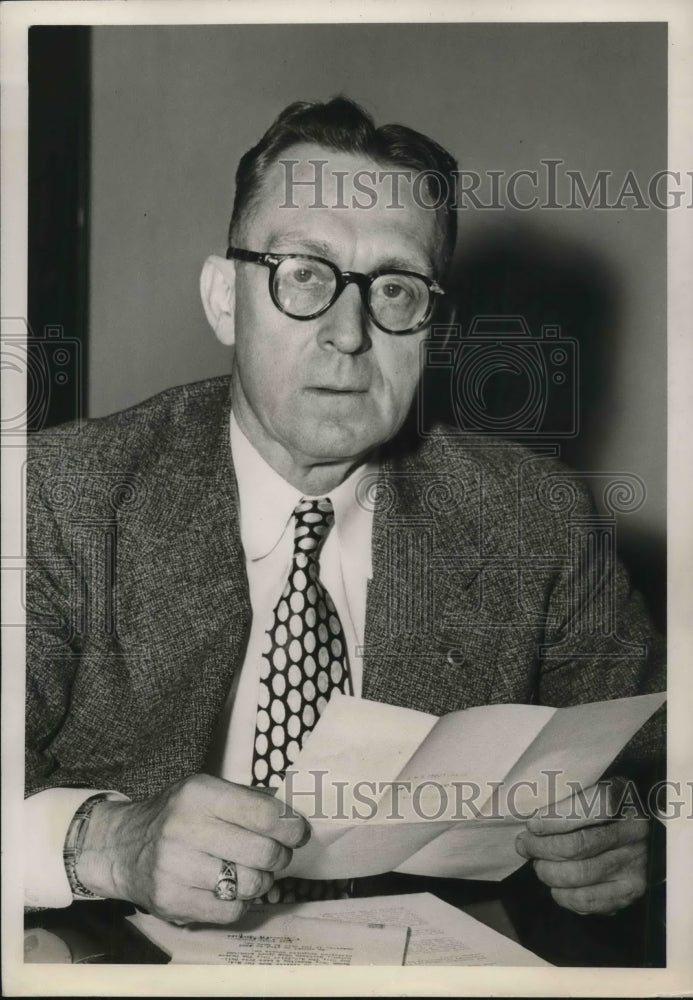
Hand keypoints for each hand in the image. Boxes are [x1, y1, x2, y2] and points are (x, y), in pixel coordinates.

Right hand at [76, 774, 309, 924]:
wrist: (122, 847)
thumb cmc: (177, 817)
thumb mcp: (206, 792)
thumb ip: (248, 802)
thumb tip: (294, 820)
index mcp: (199, 794)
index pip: (265, 814)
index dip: (291, 827)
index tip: (298, 833)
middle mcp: (186, 828)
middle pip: (263, 852)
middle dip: (280, 856)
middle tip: (276, 855)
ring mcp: (176, 868)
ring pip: (250, 885)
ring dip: (261, 881)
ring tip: (252, 872)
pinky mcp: (172, 902)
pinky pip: (231, 911)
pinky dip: (240, 902)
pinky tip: (230, 889)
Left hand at [514, 778, 649, 915]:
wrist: (646, 838)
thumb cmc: (608, 812)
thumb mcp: (595, 791)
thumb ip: (569, 799)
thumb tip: (531, 822)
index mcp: (624, 799)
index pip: (588, 808)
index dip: (555, 819)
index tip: (532, 825)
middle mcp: (633, 832)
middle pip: (578, 845)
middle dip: (542, 848)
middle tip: (525, 845)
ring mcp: (634, 864)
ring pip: (580, 874)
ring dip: (549, 872)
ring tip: (538, 864)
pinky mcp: (631, 890)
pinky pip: (590, 900)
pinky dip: (564, 896)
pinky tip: (556, 886)